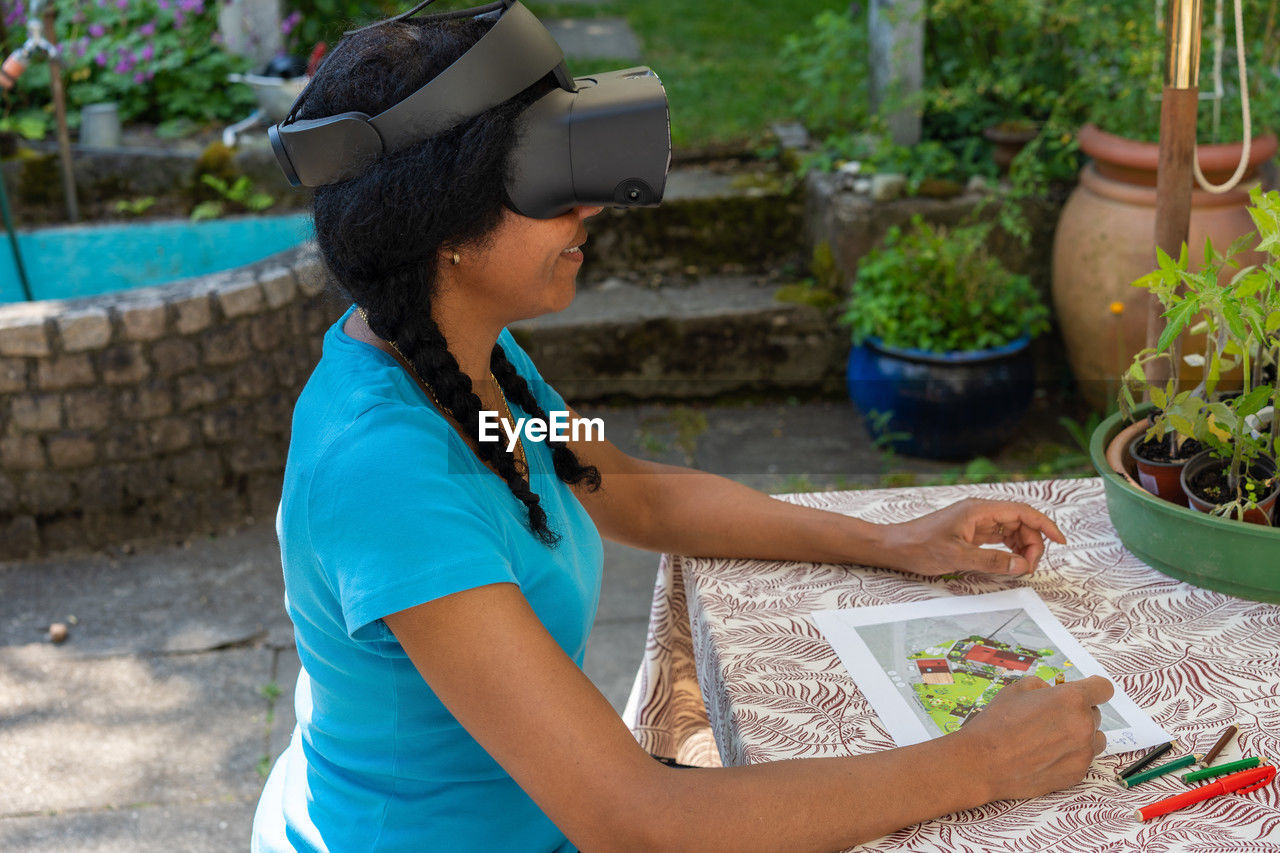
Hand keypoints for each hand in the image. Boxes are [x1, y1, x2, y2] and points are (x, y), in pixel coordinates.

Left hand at [880, 498, 1066, 576]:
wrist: (895, 546)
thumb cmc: (920, 547)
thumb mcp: (957, 556)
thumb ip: (992, 561)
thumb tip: (1022, 565)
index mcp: (979, 510)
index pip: (1023, 511)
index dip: (1046, 525)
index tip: (1061, 542)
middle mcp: (980, 512)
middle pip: (1020, 522)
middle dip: (1033, 542)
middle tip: (1030, 567)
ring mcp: (976, 522)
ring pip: (1011, 530)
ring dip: (1023, 547)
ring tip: (1022, 567)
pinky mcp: (971, 533)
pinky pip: (999, 538)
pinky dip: (1009, 549)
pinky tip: (1011, 562)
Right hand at [954, 674, 1113, 801]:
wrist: (983, 762)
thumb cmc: (997, 724)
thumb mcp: (1016, 689)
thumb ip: (1043, 686)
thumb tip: (1053, 691)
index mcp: (1071, 699)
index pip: (1103, 688)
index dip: (1095, 688)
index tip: (1088, 691)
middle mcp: (1083, 725)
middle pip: (1096, 714)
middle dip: (1079, 713)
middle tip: (1053, 718)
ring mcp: (1083, 752)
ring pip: (1095, 738)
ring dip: (1081, 735)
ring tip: (1053, 738)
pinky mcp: (1077, 774)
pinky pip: (1084, 759)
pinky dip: (1071, 755)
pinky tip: (1047, 755)